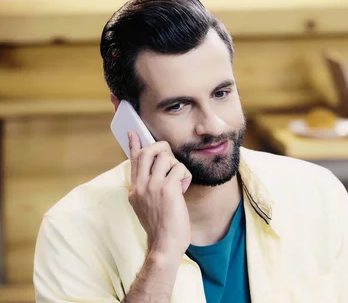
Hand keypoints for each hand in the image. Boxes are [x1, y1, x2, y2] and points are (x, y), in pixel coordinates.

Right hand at [127, 131, 192, 258]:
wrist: (165, 244)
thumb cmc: (162, 227)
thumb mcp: (148, 206)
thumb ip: (148, 188)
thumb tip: (156, 171)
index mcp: (134, 190)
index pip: (133, 161)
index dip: (133, 145)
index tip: (133, 132)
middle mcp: (140, 186)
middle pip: (147, 152)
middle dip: (161, 148)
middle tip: (169, 156)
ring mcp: (152, 186)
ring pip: (167, 158)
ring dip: (178, 167)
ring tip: (179, 183)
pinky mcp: (167, 189)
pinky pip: (180, 168)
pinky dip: (185, 177)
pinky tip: (183, 190)